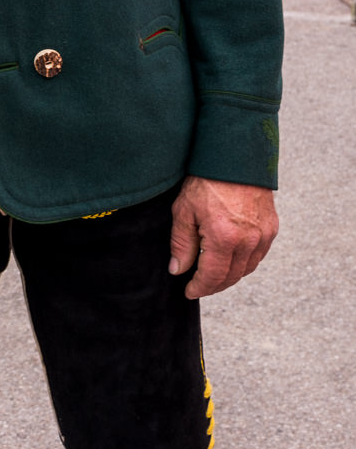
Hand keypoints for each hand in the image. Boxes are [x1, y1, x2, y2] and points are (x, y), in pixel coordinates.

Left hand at [168, 176, 277, 298]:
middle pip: (231, 277)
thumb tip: (178, 269)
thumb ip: (181, 244)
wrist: (235, 157)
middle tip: (199, 286)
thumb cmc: (206, 181)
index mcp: (224, 238)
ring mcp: (263, 235)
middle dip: (213, 286)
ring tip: (213, 275)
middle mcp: (248, 240)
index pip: (213, 277)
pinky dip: (244, 263)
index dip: (199, 288)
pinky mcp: (271, 227)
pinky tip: (231, 259)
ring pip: (247, 269)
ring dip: (230, 276)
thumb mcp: (184, 211)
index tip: (189, 291)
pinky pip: (259, 255)